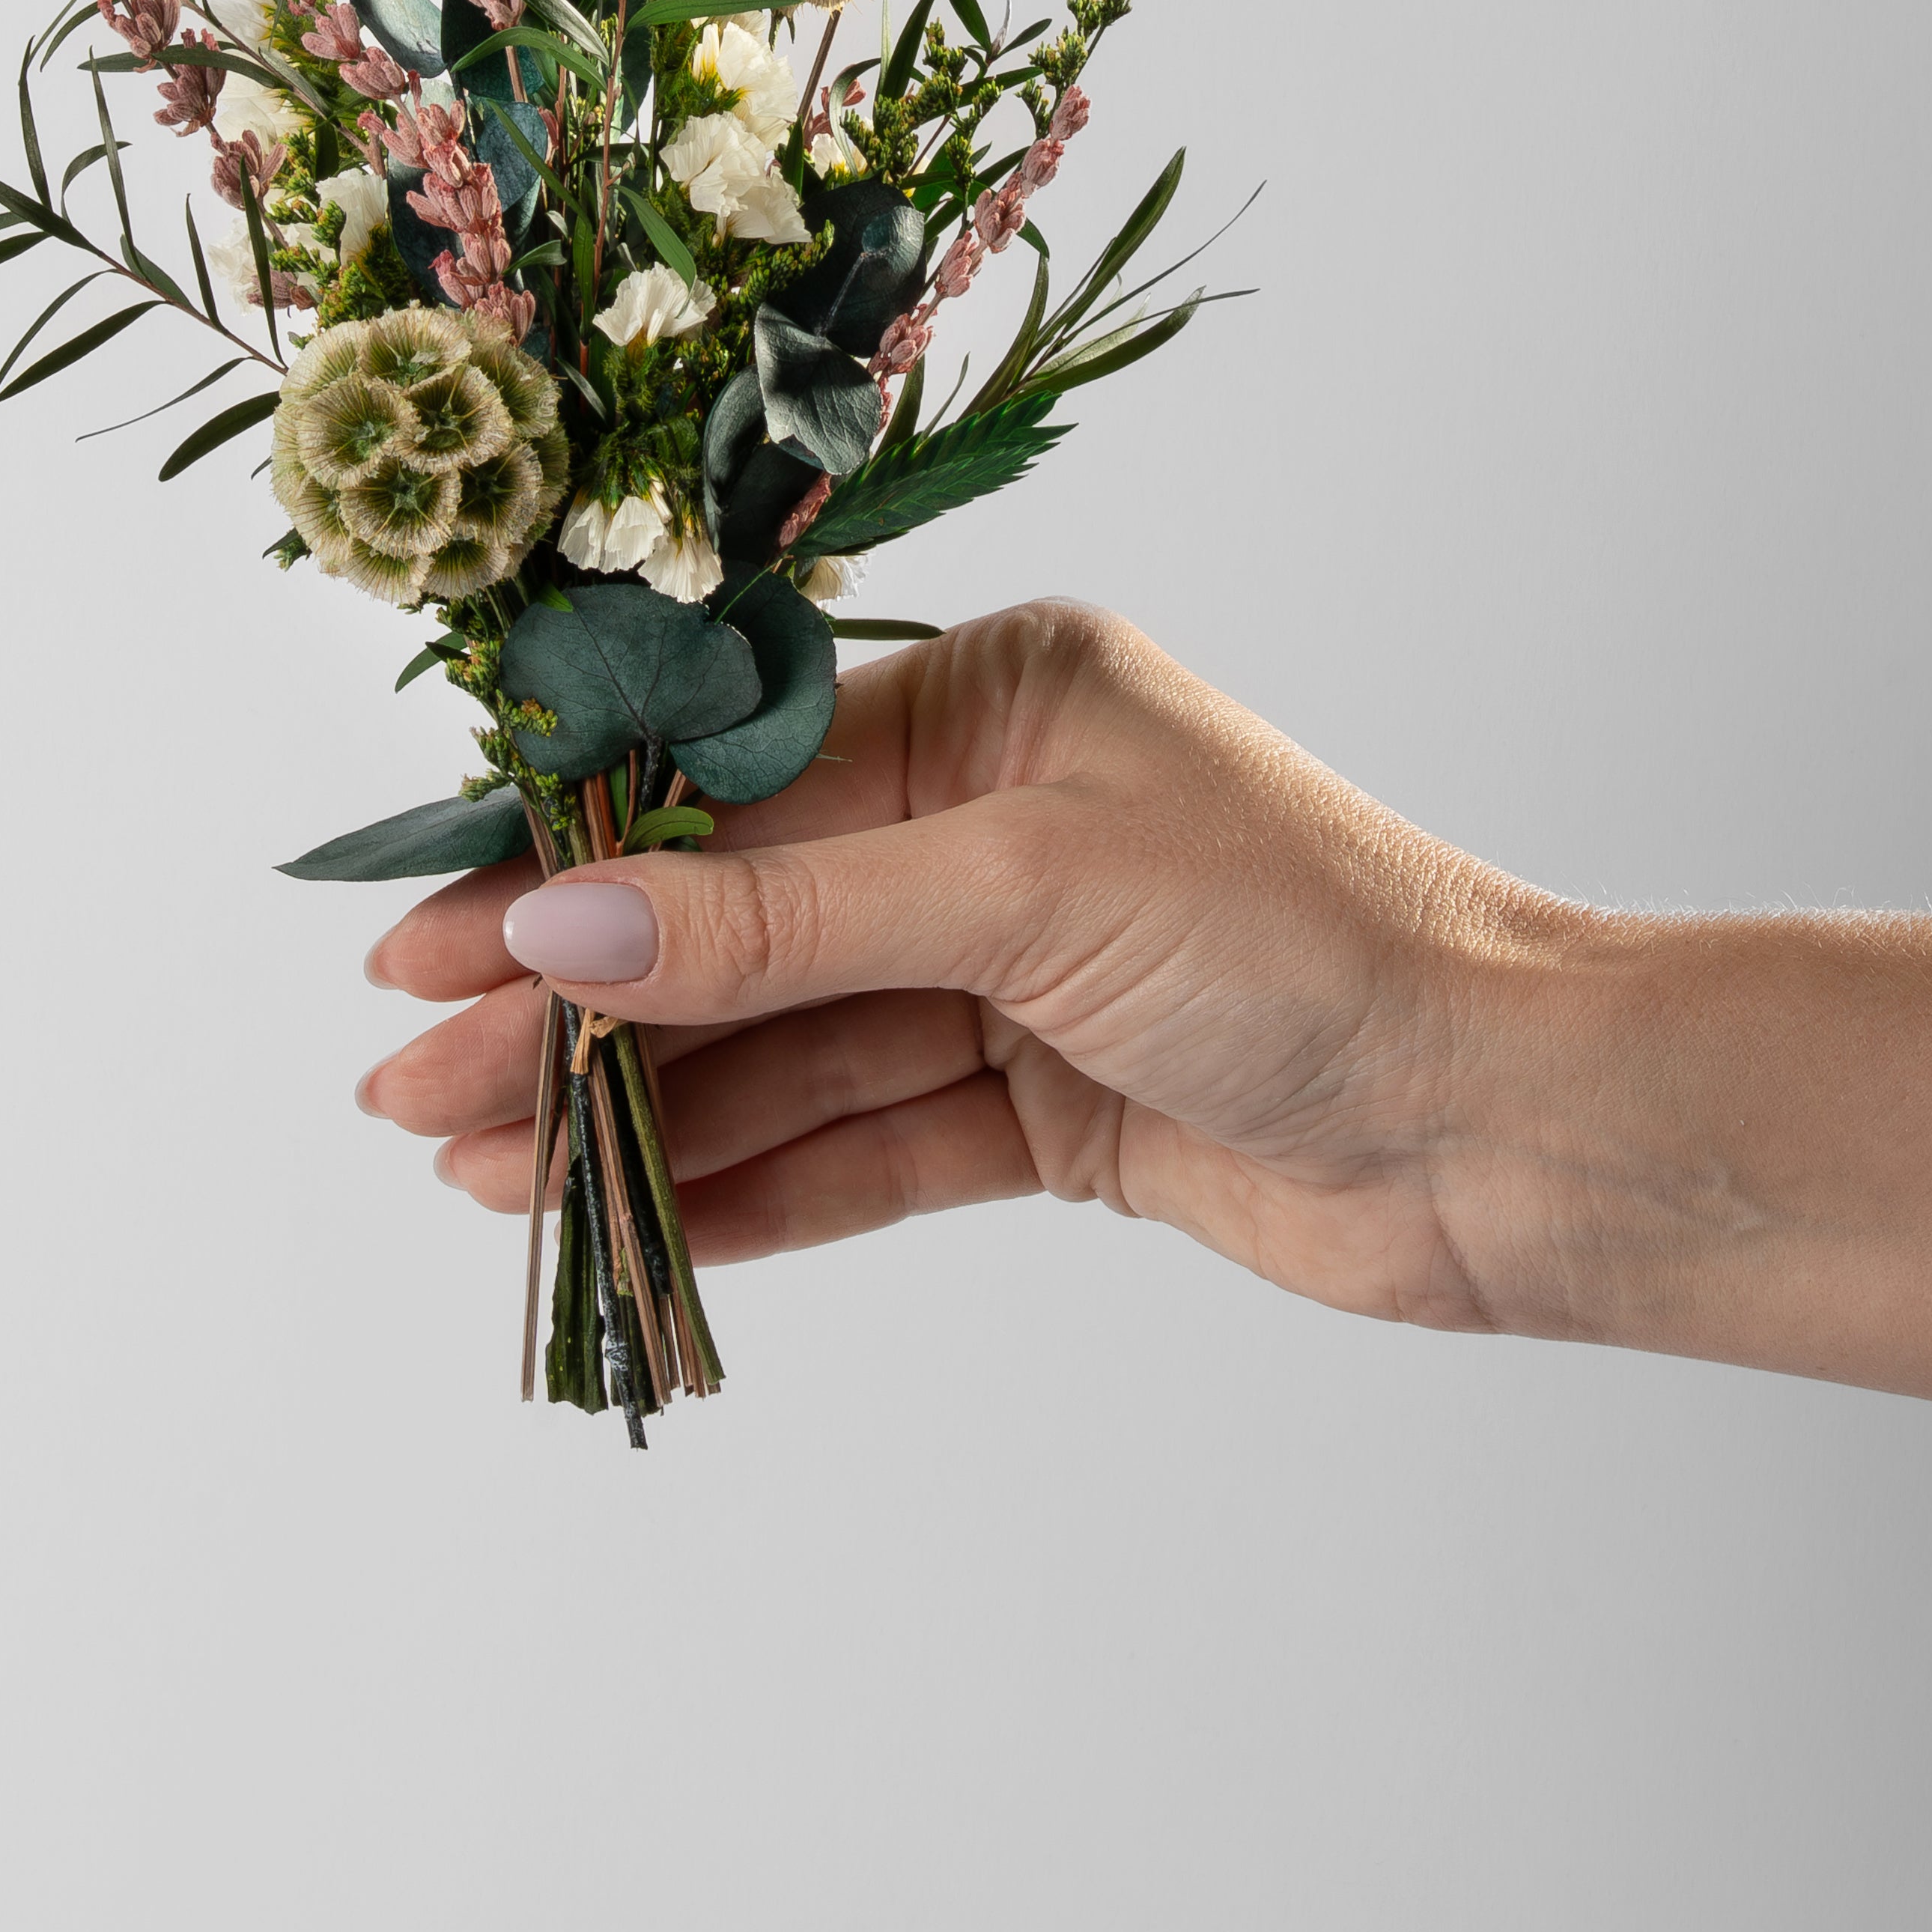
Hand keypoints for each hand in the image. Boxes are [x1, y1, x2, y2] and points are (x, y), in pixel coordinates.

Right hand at [357, 601, 1572, 1326]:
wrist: (1520, 1130)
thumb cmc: (1314, 941)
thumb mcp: (1026, 894)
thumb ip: (786, 920)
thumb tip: (563, 926)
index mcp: (997, 700)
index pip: (732, 787)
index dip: (572, 865)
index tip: (424, 941)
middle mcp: (995, 820)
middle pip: (738, 920)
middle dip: (579, 1006)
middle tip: (411, 1088)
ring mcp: (1017, 968)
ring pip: (786, 1043)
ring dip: (641, 1112)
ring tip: (481, 1181)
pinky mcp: (1047, 1103)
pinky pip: (866, 1140)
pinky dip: (754, 1190)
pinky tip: (634, 1231)